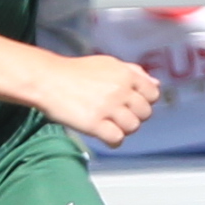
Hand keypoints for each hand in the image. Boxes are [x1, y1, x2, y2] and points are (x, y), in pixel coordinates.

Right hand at [36, 52, 158, 148]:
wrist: (47, 80)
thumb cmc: (76, 72)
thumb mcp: (107, 64)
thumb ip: (134, 73)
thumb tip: (156, 84)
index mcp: (125, 74)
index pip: (153, 94)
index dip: (144, 102)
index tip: (130, 104)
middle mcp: (120, 89)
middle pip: (145, 113)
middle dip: (133, 117)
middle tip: (116, 115)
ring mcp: (107, 107)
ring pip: (132, 127)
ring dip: (122, 129)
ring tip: (108, 124)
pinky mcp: (94, 123)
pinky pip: (117, 139)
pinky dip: (112, 140)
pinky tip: (103, 134)